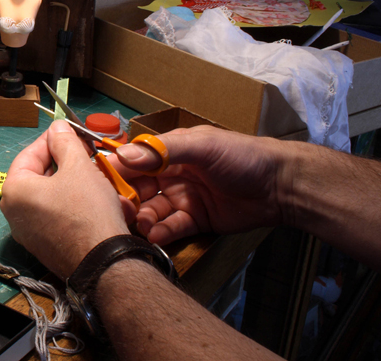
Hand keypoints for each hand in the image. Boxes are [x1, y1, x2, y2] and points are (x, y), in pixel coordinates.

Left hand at [0, 121, 135, 277]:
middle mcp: (14, 213)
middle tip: (85, 154)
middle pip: (39, 176)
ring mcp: (28, 233)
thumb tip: (57, 127)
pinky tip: (97, 201)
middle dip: (66, 164)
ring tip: (96, 177)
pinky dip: (75, 206)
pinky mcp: (45, 247)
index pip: (29, 154)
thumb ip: (64, 142)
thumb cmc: (87, 210)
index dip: (52, 140)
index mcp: (14, 190)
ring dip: (75, 184)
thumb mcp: (78, 166)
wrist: (103, 262)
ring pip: (52, 197)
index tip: (70, 133)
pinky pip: (58, 217)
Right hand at [110, 126, 287, 245]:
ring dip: (143, 219)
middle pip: (139, 188)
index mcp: (170, 151)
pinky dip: (162, 232)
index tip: (100, 184)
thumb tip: (124, 155)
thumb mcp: (202, 146)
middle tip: (120, 211)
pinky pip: (171, 227)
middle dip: (127, 200)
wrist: (281, 185)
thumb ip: (163, 151)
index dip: (117, 170)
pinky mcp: (195, 221)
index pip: (134, 160)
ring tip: (142, 225)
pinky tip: (156, 235)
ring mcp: (182, 199)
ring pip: (152, 210)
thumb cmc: (242, 156)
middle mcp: (171, 175)